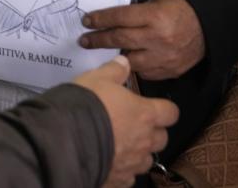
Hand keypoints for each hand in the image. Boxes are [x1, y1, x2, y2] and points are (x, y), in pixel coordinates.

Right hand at [72, 55, 178, 187]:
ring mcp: (133, 162)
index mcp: (145, 113)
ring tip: (122, 145)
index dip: (164, 109)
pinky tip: (110, 162)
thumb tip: (124, 62)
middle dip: (152, 132)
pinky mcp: (119, 179)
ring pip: (147, 160)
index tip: (154, 107)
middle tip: (134, 124)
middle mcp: (144, 140)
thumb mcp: (97, 78)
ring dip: (139, 152)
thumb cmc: (86, 104)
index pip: (170, 112)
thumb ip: (114, 70)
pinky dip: (123, 170)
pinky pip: (128, 176)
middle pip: (162, 138)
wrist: (67, 138)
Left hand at [80, 0, 204, 80]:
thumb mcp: (156, 4)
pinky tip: (127, 64)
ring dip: (113, 58)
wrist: (209, 25)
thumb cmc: (178, 10)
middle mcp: (158, 37)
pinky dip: (135, 69)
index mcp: (155, 16)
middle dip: (99, 40)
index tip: (87, 21)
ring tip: (101, 54)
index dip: (100, 19)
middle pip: (120, 39)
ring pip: (130, 61)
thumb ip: (135, 15)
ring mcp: (165, 57)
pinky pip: (145, 74)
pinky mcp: (171, 71)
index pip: (120, 17)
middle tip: (84, 41)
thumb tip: (108, 22)